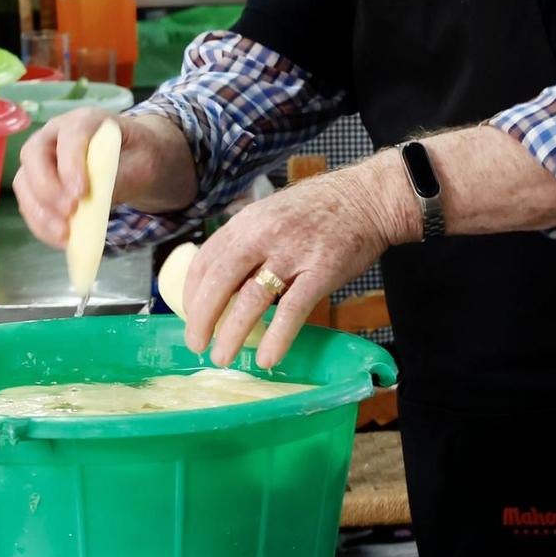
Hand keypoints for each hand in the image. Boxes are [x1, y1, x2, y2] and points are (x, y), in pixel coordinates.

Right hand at [14, 109, 190, 247]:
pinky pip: (30, 204)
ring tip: (65, 235)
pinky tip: (63, 240)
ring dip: (40, 211)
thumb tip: (96, 200)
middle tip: (69, 213)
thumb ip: (122, 176)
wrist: (139, 163)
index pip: (69, 135)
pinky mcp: (40, 185)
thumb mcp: (145, 163)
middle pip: (33, 155)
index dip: (70, 164)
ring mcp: (44, 160)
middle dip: (47, 188)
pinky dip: (41, 224)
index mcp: (85, 120)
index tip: (81, 195)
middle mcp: (55, 135)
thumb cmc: (143, 156)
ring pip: (25, 182)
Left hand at [180, 159, 412, 369]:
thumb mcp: (271, 214)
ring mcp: (292, 253)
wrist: (366, 198)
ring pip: (252, 298)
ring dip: (232, 332)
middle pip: (221, 280)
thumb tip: (223, 280)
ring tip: (222, 357)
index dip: (192, 292)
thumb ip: (247, 242)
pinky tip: (267, 358)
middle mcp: (263, 235)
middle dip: (202, 317)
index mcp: (246, 222)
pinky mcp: (322, 270)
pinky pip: (293, 309)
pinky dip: (277, 336)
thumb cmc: (317, 210)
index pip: (206, 259)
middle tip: (195, 343)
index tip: (189, 315)